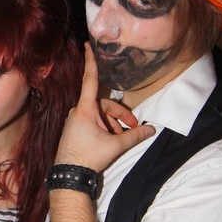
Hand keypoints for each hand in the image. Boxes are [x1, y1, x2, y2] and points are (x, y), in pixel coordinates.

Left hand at [55, 43, 154, 172]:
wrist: (69, 176)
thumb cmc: (89, 157)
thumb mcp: (115, 145)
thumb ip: (134, 135)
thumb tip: (152, 130)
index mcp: (85, 109)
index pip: (90, 80)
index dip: (91, 62)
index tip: (88, 45)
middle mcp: (77, 111)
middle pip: (103, 105)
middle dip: (119, 115)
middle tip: (132, 127)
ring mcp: (74, 121)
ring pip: (99, 115)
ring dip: (112, 124)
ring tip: (121, 138)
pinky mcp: (73, 130)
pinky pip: (92, 122)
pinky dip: (104, 128)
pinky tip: (111, 140)